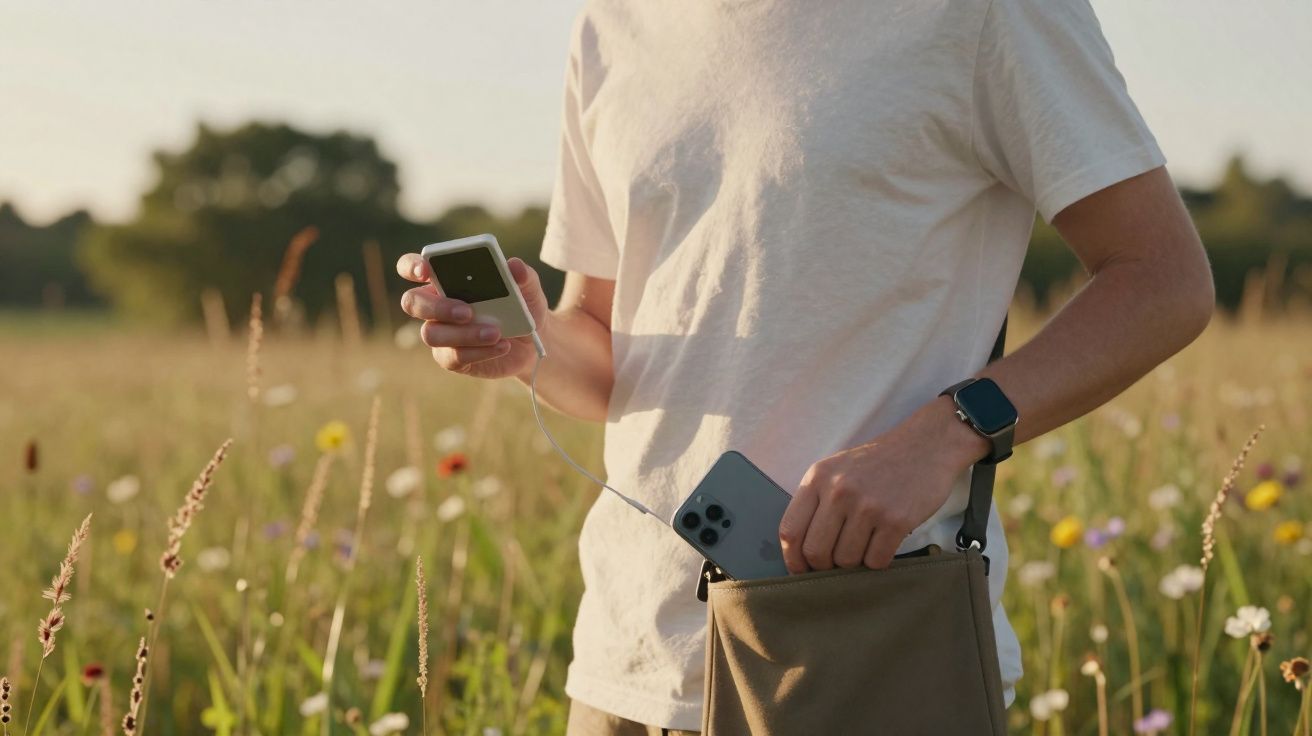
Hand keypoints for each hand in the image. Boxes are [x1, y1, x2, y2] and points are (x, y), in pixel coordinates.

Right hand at [396, 253, 550, 380]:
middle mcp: (436, 305)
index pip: (413, 267)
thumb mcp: (528, 288)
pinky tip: (502, 345)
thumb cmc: (522, 306)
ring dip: (463, 333)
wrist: (533, 341)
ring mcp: (441, 333)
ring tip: (495, 332)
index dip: (412, 266)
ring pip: (431, 334)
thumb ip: (522, 275)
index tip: (425, 270)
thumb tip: (514, 266)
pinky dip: (479, 351)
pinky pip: (453, 357)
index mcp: (445, 278)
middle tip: (467, 311)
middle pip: (412, 302)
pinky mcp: (451, 358)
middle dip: (437, 306)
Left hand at [778, 395, 989, 572]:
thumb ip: (816, 501)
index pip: (790, 530)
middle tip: (838, 562)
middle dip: (825, 566)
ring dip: (855, 562)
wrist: (926, 445)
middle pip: (816, 552)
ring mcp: (867, 506)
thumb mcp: (836, 469)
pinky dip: (878, 560)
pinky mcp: (896, 520)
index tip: (801, 569)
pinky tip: (884, 542)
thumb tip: (801, 550)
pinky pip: (876, 560)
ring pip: (847, 561)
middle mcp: (839, 490)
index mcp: (817, 478)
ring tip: (866, 543)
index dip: (793, 559)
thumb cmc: (879, 462)